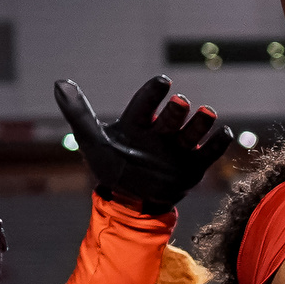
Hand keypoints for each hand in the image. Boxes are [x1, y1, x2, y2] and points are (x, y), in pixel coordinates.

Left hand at [55, 75, 236, 214]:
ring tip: (207, 114)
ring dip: (200, 123)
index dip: (153, 92)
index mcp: (137, 124)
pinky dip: (218, 143)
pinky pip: (209, 153)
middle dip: (175, 111)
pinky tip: (225, 133)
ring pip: (192, 133)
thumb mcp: (91, 140)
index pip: (145, 104)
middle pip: (170, 118)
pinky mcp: (193, 167)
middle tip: (179, 103)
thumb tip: (60, 82)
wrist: (130, 201)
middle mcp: (160, 133)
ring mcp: (177, 149)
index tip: (163, 82)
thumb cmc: (111, 166)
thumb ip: (78, 112)